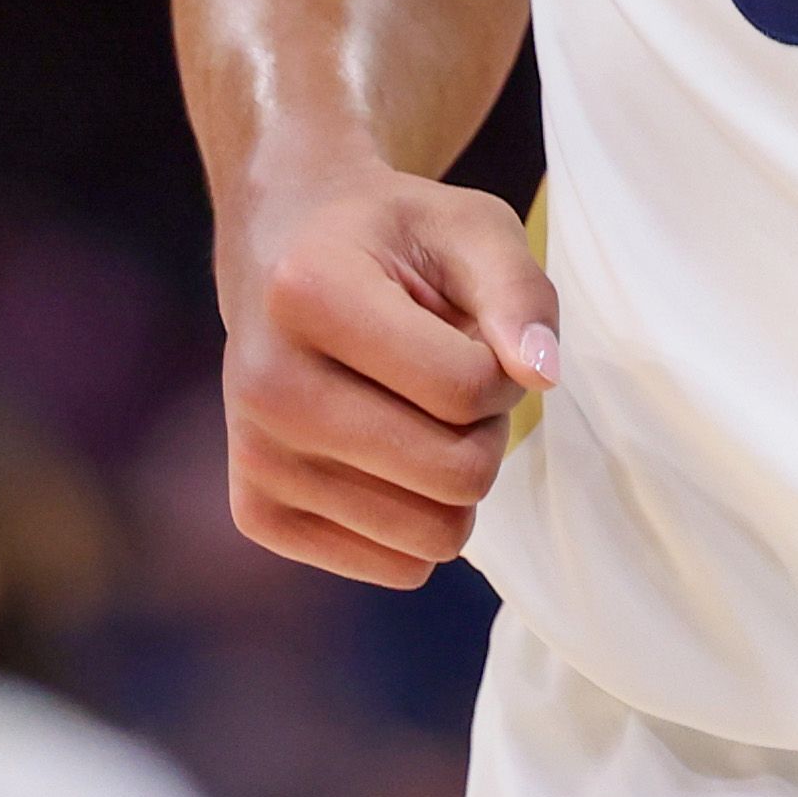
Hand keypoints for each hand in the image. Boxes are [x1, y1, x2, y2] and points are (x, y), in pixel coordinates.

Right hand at [216, 165, 556, 587]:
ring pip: (433, 534)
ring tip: (418, 411)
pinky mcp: (257, 515)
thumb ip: (519, 292)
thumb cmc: (390, 239)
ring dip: (454, 475)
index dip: (501, 369)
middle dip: (484, 429)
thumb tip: (543, 376)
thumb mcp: (470, 229)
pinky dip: (418, 516)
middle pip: (455, 474)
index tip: (472, 333)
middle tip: (453, 379)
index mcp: (308, 293)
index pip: (465, 388)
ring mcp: (254, 458)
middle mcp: (265, 385)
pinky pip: (398, 567)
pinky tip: (385, 448)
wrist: (280, 251)